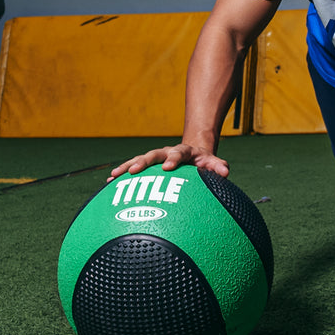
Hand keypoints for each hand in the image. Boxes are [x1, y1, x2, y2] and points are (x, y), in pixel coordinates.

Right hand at [108, 143, 228, 181]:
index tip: (168, 167)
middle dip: (143, 162)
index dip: (173, 159)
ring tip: (114, 176)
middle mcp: (166, 152)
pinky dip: (122, 174)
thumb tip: (225, 172)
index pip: (178, 152)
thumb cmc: (202, 162)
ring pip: (139, 160)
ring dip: (127, 167)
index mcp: (183, 151)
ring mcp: (155, 158)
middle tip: (133, 171)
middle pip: (153, 154)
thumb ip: (217, 166)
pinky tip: (109, 182)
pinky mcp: (147, 165)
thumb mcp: (211, 162)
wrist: (192, 153)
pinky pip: (132, 168)